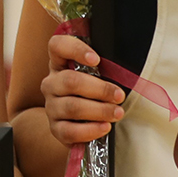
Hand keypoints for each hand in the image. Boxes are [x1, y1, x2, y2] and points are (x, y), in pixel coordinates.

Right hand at [41, 34, 122, 149]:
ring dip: (99, 110)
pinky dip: (90, 130)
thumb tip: (126, 70)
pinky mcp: (55, 128)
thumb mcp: (98, 75)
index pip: (57, 46)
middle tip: (119, 96)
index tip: (96, 60)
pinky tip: (105, 127)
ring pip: (72, 107)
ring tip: (117, 113)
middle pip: (70, 81)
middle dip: (99, 89)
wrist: (80, 122)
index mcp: (60, 63)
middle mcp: (51, 83)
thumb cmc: (94, 93)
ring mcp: (51, 106)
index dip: (75, 50)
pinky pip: (70, 131)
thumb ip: (106, 67)